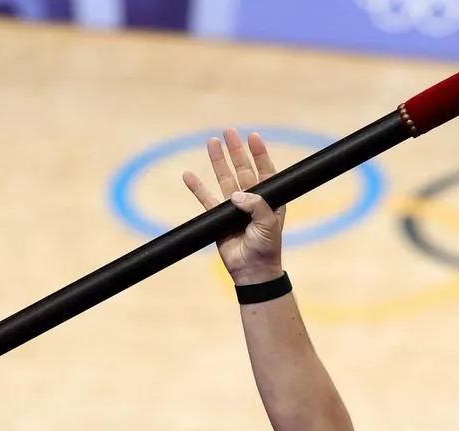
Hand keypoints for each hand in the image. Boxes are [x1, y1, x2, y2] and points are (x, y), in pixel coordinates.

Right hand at [182, 129, 285, 284]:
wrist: (252, 271)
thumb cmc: (267, 248)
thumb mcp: (268, 225)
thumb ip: (256, 206)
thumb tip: (236, 194)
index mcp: (270, 200)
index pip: (265, 171)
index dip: (259, 154)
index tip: (253, 136)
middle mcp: (252, 200)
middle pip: (243, 169)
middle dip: (236, 151)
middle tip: (229, 132)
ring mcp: (234, 207)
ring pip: (224, 179)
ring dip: (218, 161)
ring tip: (212, 142)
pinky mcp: (218, 217)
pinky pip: (206, 199)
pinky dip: (197, 187)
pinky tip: (189, 174)